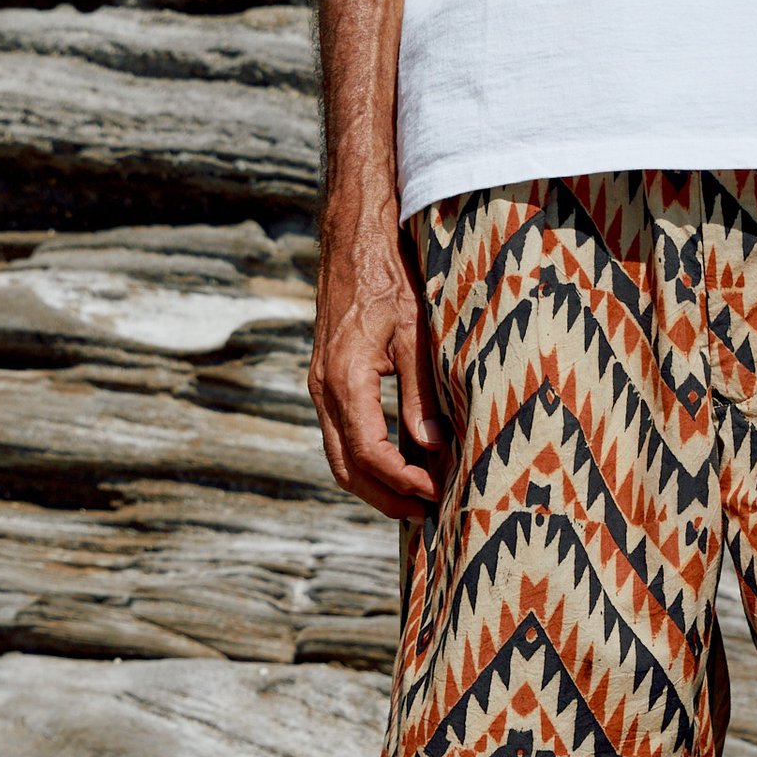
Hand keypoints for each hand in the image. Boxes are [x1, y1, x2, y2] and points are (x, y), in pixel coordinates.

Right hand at [309, 195, 442, 517]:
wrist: (354, 242)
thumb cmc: (388, 279)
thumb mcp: (413, 333)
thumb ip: (419, 393)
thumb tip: (431, 447)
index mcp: (344, 382)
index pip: (369, 454)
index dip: (402, 480)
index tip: (436, 492)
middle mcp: (323, 390)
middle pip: (346, 468)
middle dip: (385, 496)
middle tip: (426, 514)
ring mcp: (320, 387)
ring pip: (339, 456)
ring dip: (373, 483)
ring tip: (414, 498)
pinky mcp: (326, 380)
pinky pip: (340, 434)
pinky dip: (365, 458)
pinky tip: (398, 461)